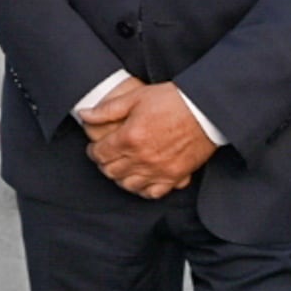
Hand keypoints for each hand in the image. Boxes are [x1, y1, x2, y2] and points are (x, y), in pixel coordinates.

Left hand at [79, 79, 215, 198]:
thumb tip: (85, 115)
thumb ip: (108, 109)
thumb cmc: (173, 100)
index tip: (95, 148)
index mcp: (130, 137)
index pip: (100, 154)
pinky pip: (153, 193)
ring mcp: (159, 170)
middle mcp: (142, 158)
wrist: (206, 109)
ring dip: (121, 178)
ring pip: (129, 185)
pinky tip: (142, 179)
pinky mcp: (175, 176)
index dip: (93, 151)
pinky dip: (144, 189)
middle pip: (111, 171)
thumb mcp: (136, 97)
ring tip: (123, 168)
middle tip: (106, 157)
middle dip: (104, 164)